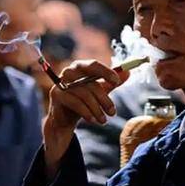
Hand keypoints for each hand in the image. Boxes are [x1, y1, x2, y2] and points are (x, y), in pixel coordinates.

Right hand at [42, 60, 129, 176]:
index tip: (117, 82)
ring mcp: (61, 83)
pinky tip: (93, 120)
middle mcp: (68, 72)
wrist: (65, 118)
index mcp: (79, 67)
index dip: (106, 72)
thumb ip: (111, 82)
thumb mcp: (99, 90)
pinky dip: (87, 112)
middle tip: (113, 112)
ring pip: (85, 94)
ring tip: (104, 120)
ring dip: (97, 109)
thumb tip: (128, 72)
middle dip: (104, 98)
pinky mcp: (57, 96)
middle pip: (90, 82)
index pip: (93, 65)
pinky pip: (75, 103)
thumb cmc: (83, 100)